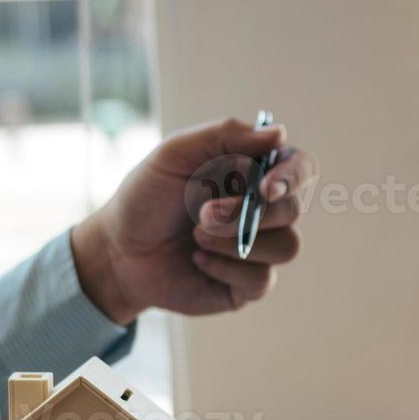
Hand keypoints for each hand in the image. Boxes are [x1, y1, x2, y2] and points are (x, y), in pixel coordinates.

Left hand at [71, 117, 317, 323]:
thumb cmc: (147, 198)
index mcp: (253, 172)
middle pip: (293, 209)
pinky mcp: (248, 285)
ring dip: (237, 240)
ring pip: (287, 246)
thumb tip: (280, 134)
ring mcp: (260, 249)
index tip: (266, 185)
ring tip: (196, 237)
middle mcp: (264, 210)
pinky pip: (261, 279)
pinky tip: (198, 260)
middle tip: (203, 214)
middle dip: (249, 212)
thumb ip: (224, 135)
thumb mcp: (175, 154)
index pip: (299, 167)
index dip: (293, 175)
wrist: (119, 251)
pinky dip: (226, 267)